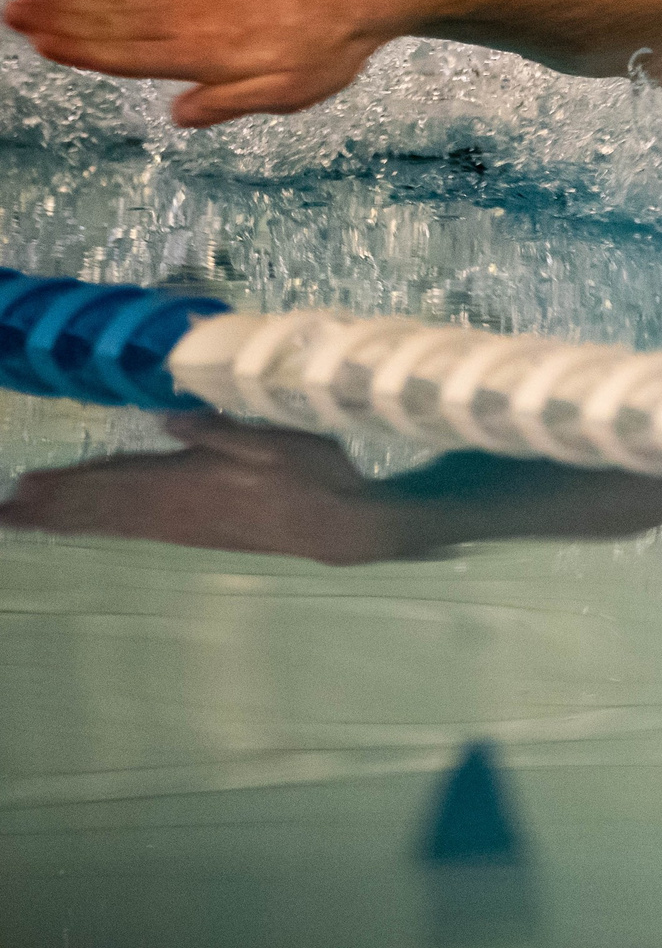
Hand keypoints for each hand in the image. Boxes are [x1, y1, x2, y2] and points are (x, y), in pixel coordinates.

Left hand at [0, 416, 420, 563]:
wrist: (341, 527)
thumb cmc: (314, 476)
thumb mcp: (274, 439)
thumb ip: (218, 429)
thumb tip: (163, 415)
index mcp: (189, 481)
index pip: (115, 479)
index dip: (68, 482)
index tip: (24, 485)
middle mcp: (178, 509)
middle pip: (103, 504)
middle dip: (53, 504)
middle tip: (4, 511)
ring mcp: (187, 524)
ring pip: (115, 520)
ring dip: (68, 517)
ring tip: (27, 520)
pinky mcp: (201, 531)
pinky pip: (137, 528)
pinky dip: (103, 525)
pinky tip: (92, 524)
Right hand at [5, 0, 414, 126]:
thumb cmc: (325, 52)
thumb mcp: (286, 95)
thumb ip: (228, 104)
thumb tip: (177, 117)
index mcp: (205, 53)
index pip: (130, 55)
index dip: (83, 50)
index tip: (39, 44)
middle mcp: (192, 18)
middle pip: (114, 21)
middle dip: (61, 19)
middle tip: (12, 14)